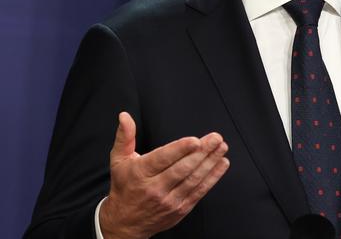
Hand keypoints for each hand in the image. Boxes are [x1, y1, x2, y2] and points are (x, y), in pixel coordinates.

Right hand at [99, 112, 229, 238]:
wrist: (125, 223)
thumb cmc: (124, 186)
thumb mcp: (119, 160)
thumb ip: (125, 136)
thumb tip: (124, 116)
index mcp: (141, 173)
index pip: (162, 159)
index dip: (180, 149)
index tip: (195, 141)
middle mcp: (155, 188)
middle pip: (182, 168)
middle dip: (202, 152)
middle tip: (216, 138)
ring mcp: (169, 200)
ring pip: (193, 179)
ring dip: (210, 162)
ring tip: (221, 148)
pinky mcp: (180, 209)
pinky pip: (199, 191)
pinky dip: (213, 177)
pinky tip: (222, 164)